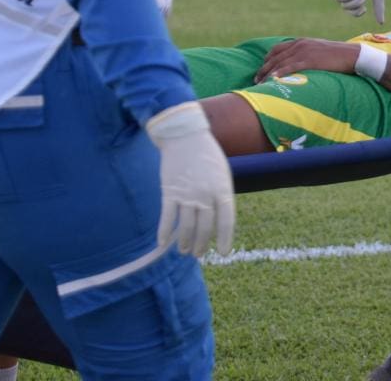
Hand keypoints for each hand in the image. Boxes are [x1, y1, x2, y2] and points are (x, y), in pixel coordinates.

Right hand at [146, 103, 234, 256]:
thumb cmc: (207, 156)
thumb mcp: (222, 174)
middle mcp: (206, 195)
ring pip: (186, 226)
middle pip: (204, 227)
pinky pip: (167, 217)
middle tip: (198, 253)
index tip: (223, 253)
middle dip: (201, 244)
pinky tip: (163, 243)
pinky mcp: (169, 192)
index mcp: (223, 190)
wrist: (185, 137)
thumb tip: (218, 218)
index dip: (225, 239)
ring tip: (184, 251)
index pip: (226, 221)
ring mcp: (187, 195)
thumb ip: (221, 195)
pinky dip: (165, 232)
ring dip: (184, 242)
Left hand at [257, 38, 361, 82]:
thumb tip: (301, 65)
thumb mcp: (319, 51)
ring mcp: (304, 52)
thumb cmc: (338, 56)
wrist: (352, 55)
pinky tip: (273, 80)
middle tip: (256, 80)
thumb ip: (308, 54)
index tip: (262, 69)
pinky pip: (290, 67)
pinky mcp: (310, 61)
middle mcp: (300, 45)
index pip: (277, 49)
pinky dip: (279, 73)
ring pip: (280, 63)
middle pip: (275, 57)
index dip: (267, 60)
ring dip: (267, 73)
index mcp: (301, 42)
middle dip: (263, 69)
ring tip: (260, 83)